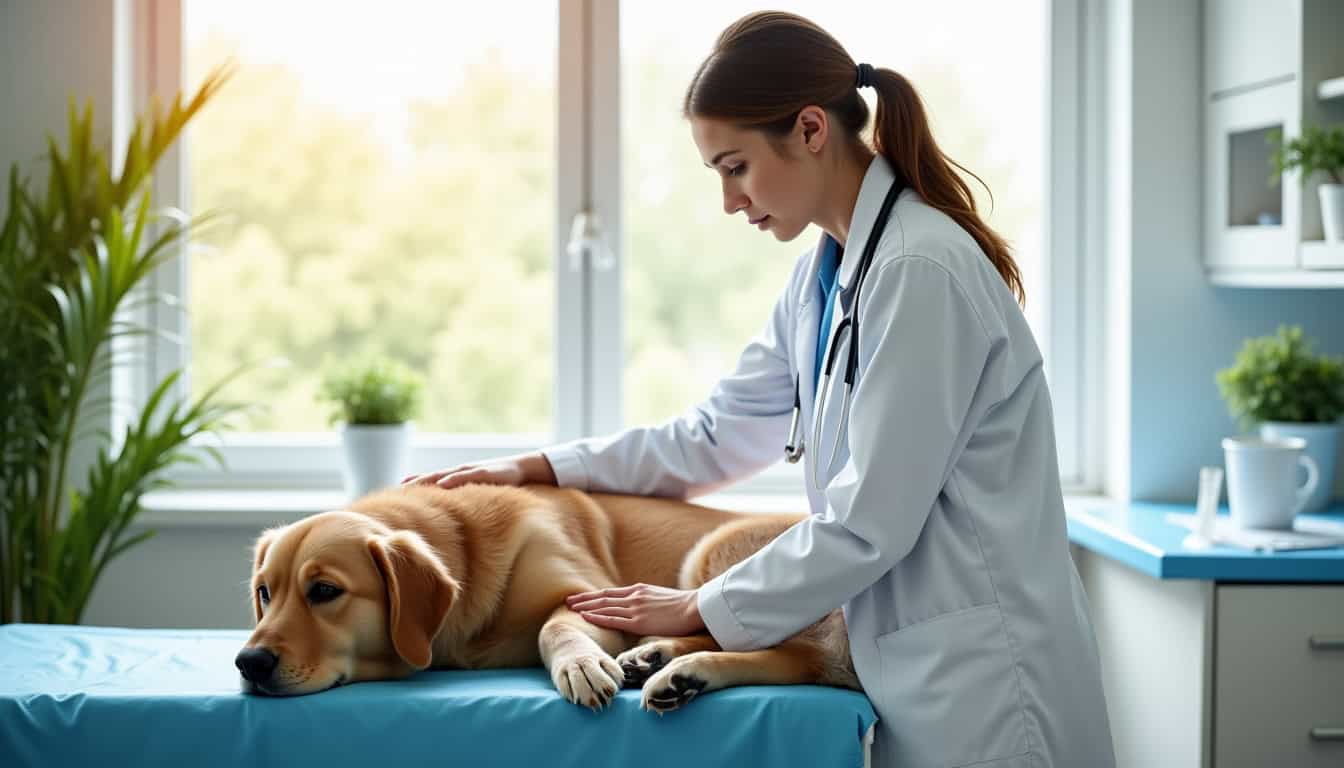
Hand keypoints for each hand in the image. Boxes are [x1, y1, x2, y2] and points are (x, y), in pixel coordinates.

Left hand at [402, 452, 555, 489]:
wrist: (522, 468)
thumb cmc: (500, 482)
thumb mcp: (481, 493)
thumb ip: (469, 501)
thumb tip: (459, 518)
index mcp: (459, 479)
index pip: (433, 481)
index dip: (416, 485)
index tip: (398, 491)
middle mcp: (461, 472)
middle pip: (433, 477)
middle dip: (416, 483)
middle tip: (397, 491)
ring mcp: (471, 471)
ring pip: (445, 475)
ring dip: (428, 480)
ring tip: (412, 485)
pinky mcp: (483, 472)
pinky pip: (465, 476)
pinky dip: (453, 480)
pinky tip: (442, 484)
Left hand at [566, 583, 705, 636]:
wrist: (696, 608)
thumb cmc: (685, 606)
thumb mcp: (662, 598)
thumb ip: (649, 601)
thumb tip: (642, 608)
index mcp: (640, 590)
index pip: (611, 593)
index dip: (594, 596)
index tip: (582, 598)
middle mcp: (634, 597)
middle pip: (603, 597)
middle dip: (584, 599)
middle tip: (568, 600)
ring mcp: (635, 609)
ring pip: (604, 606)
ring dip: (586, 607)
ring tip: (571, 608)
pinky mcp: (639, 622)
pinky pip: (613, 619)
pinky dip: (597, 616)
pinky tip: (585, 616)